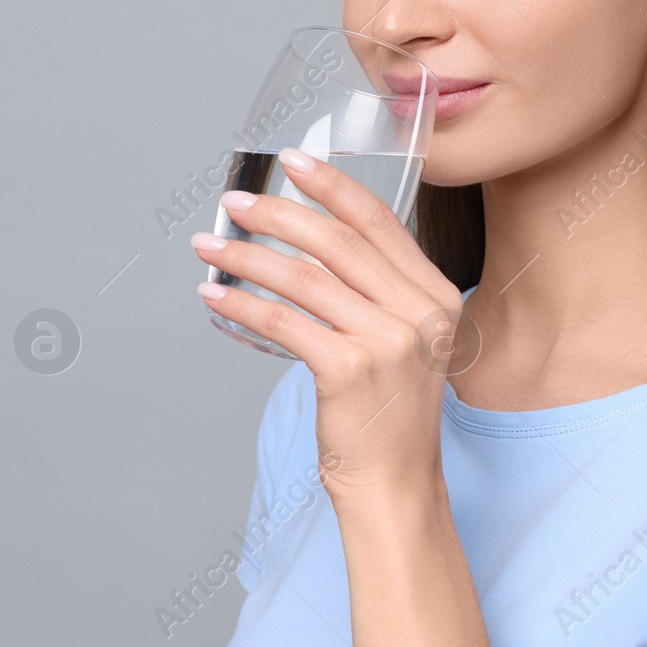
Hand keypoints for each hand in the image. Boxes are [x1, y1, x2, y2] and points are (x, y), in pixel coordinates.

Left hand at [193, 147, 466, 504]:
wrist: (396, 484)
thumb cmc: (389, 414)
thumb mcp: (405, 341)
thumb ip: (378, 292)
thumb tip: (314, 240)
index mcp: (436, 295)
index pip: (379, 222)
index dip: (333, 186)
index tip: (293, 161)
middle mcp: (419, 312)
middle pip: (336, 242)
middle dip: (278, 213)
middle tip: (235, 201)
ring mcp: (387, 340)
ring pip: (303, 277)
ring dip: (247, 257)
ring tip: (210, 246)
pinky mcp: (349, 370)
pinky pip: (283, 321)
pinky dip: (242, 303)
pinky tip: (215, 295)